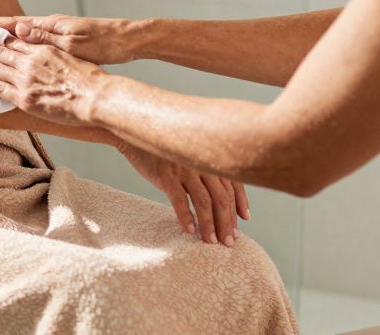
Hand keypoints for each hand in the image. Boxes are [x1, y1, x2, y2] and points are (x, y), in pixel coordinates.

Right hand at [0, 14, 138, 64]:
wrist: (129, 41)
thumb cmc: (104, 42)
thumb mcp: (74, 42)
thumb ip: (45, 37)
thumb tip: (18, 30)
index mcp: (50, 26)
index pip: (15, 24)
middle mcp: (50, 28)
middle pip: (14, 29)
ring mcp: (56, 35)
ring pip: (23, 38)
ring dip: (4, 40)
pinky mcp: (63, 44)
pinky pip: (34, 45)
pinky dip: (20, 47)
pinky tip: (15, 53)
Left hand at [0, 35, 102, 125]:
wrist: (96, 97)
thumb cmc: (89, 79)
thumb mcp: (69, 55)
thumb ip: (49, 49)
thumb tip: (36, 45)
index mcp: (41, 50)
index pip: (11, 40)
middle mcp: (30, 62)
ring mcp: (26, 80)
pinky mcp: (26, 98)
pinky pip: (0, 89)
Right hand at [117, 142, 249, 245]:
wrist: (134, 137)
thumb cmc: (163, 151)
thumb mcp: (188, 158)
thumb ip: (203, 173)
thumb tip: (217, 199)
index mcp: (208, 159)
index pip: (233, 183)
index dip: (241, 202)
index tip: (244, 219)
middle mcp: (200, 163)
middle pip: (221, 196)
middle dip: (227, 221)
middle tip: (228, 241)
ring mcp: (184, 169)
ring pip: (204, 201)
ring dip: (210, 224)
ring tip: (211, 241)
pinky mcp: (165, 175)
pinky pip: (180, 199)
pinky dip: (187, 216)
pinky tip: (190, 230)